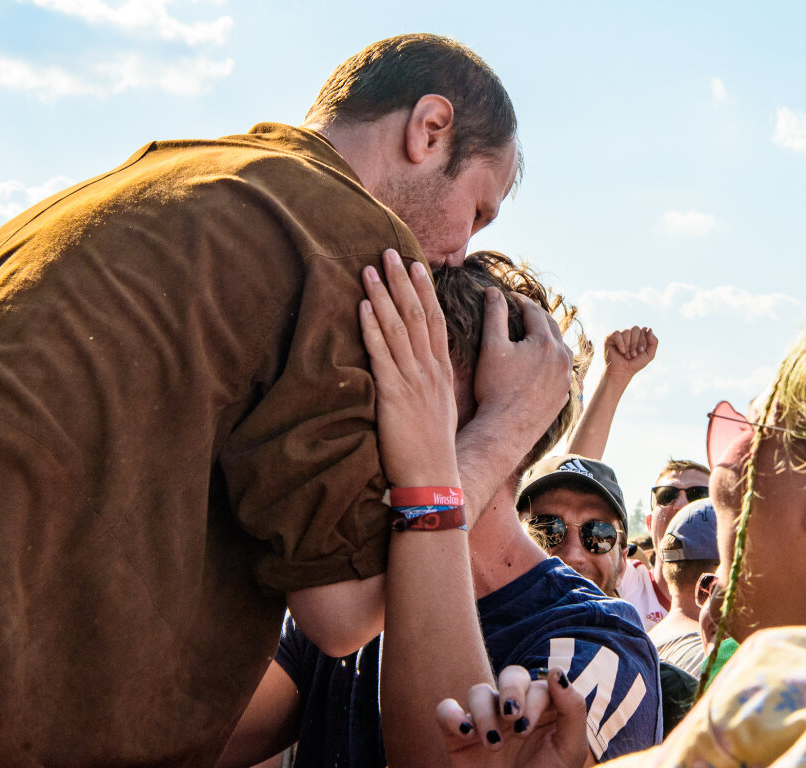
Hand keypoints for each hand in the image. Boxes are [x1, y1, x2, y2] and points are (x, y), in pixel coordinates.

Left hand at [358, 250, 458, 487]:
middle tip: (389, 251)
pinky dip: (372, 327)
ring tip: (370, 268)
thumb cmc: (432, 451)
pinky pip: (382, 354)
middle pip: (417, 314)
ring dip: (383, 294)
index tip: (416, 265)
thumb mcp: (439, 410)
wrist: (434, 478)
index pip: (434, 320)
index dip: (424, 290)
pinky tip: (364, 306)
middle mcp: (430, 370)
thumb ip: (430, 385)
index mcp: (441, 372)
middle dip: (402, 280)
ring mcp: (414, 380)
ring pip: (398, 327)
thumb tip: (420, 370)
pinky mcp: (394, 394)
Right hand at [435, 666, 588, 767]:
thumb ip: (572, 710)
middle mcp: (514, 711)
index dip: (531, 699)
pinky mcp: (458, 736)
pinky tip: (466, 734)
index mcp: (543, 711)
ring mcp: (485, 721)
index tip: (527, 729)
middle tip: (512, 719)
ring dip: (485, 714)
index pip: (537, 684)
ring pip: (479, 692)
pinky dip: (452, 715)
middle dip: (510, 692)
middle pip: (510, 675)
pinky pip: (445, 709)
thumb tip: (558, 671)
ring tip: (493, 746)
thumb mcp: (569, 752)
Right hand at [468, 291, 573, 465]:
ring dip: (548, 339)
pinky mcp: (563, 396)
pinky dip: (551, 363)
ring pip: (560, 350)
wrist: (505, 429)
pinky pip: (561, 372)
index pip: (534, 312)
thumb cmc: (495, 389)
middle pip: (551, 328)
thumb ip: (494, 315)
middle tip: (521, 312)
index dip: (519, 302)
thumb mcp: (491, 347)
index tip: (508, 298)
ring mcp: (565, 379)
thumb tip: (494, 292)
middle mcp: (562, 358)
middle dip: (536, 317)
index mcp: (546, 342)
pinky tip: (540, 366)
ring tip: (534, 336)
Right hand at [602, 326, 656, 382]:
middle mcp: (629, 333)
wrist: (622, 372)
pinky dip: (620, 343)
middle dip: (635, 343)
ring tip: (627, 355)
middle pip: (635, 328)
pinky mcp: (609, 338)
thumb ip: (654, 342)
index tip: (641, 351)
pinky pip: (617, 333)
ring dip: (628, 346)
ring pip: (626, 331)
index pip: (644, 329)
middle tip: (634, 355)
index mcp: (638, 335)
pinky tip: (621, 351)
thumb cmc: (635, 364)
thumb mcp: (649, 354)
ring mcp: (619, 334)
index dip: (643, 340)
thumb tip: (649, 328)